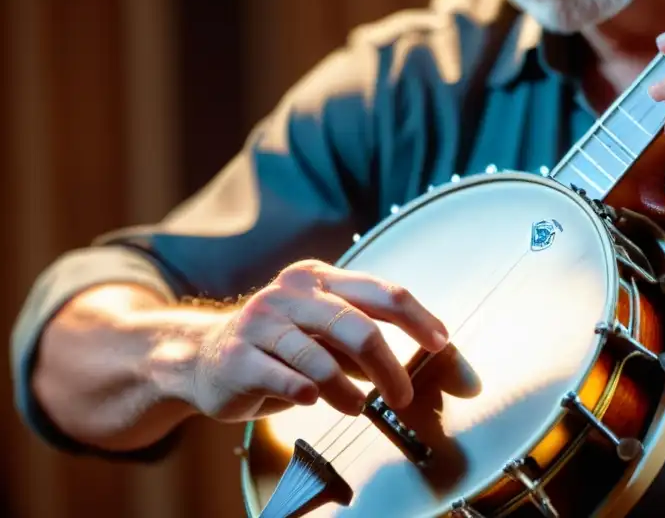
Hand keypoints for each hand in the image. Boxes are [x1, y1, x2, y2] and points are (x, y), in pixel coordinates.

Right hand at [190, 260, 448, 421]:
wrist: (201, 357)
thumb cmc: (278, 346)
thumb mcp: (323, 332)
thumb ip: (364, 339)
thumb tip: (423, 355)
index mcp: (318, 278)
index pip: (381, 292)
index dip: (417, 318)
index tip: (441, 342)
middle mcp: (291, 294)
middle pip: (357, 326)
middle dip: (388, 366)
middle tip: (403, 395)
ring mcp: (261, 323)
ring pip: (322, 359)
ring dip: (349, 392)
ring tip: (358, 407)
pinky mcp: (237, 358)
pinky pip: (286, 379)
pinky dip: (309, 394)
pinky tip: (313, 401)